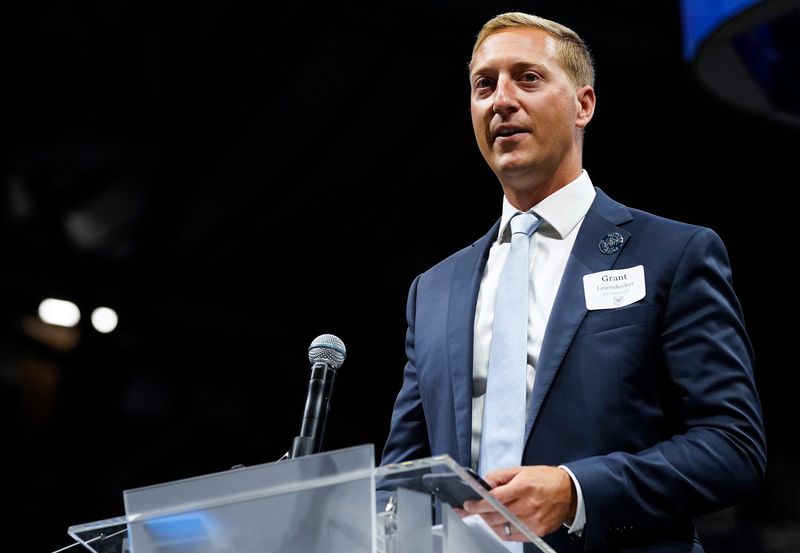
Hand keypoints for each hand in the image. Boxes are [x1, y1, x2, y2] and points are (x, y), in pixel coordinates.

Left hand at [462, 466, 576, 540]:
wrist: (570, 491)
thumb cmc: (545, 479)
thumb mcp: (521, 470)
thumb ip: (499, 476)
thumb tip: (482, 484)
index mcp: (523, 486)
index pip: (494, 499)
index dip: (478, 504)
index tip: (468, 505)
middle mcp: (528, 505)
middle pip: (496, 515)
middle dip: (480, 513)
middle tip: (473, 510)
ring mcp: (533, 520)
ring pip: (502, 527)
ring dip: (490, 522)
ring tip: (487, 515)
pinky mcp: (537, 531)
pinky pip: (513, 536)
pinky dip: (502, 531)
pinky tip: (499, 523)